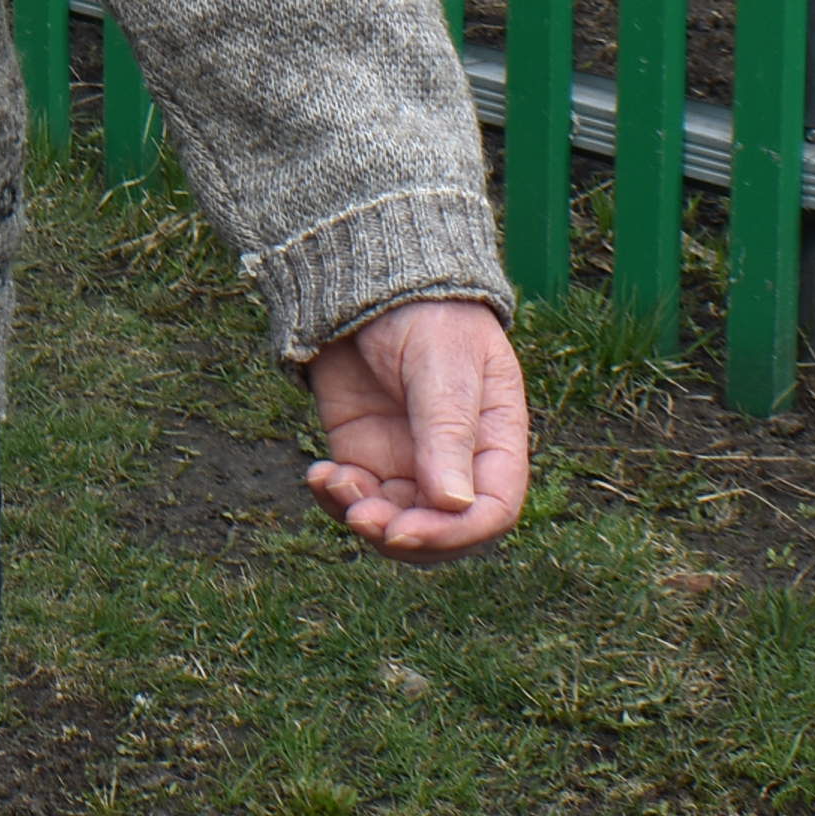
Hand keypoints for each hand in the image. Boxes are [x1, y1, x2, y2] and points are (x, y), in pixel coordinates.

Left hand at [300, 297, 529, 562]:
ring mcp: (408, 461)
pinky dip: (336, 499)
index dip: (456, 534)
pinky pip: (355, 499)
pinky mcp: (364, 455)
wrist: (367, 278)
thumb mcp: (442, 365)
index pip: (492, 510)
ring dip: (366, 521)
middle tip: (365, 520)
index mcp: (495, 438)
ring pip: (396, 524)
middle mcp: (456, 460)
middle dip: (405, 537)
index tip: (409, 531)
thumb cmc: (423, 312)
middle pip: (443, 529)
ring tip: (337, 485)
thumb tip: (454, 505)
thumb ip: (446, 431)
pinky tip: (319, 475)